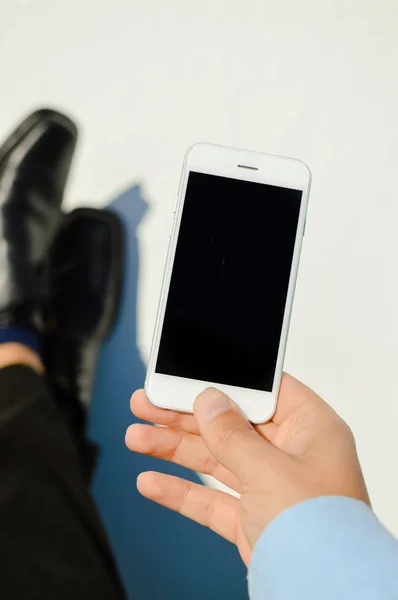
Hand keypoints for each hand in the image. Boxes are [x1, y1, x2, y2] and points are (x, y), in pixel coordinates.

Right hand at [126, 374, 368, 564]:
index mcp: (310, 429)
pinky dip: (181, 491)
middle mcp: (291, 454)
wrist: (321, 594)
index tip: (187, 379)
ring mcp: (271, 487)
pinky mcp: (254, 519)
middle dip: (183, 416)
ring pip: (215, 459)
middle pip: (229, 424)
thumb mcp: (269, 469)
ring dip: (174, 449)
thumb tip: (209, 400)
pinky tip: (152, 482)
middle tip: (146, 404)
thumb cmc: (320, 529)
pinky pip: (212, 498)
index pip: (263, 392)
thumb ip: (232, 434)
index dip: (222, 384)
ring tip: (136, 438)